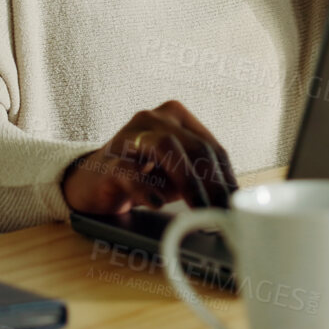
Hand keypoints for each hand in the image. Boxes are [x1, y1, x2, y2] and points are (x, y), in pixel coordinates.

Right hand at [62, 100, 238, 214]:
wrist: (92, 182)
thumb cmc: (142, 176)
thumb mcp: (176, 176)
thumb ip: (201, 180)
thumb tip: (230, 203)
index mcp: (176, 117)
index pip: (211, 146)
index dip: (227, 177)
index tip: (236, 203)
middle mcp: (153, 120)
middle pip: (194, 146)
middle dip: (213, 183)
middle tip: (222, 211)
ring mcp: (129, 137)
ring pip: (166, 147)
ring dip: (188, 182)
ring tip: (199, 208)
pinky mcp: (108, 161)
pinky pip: (129, 172)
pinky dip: (146, 189)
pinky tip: (158, 204)